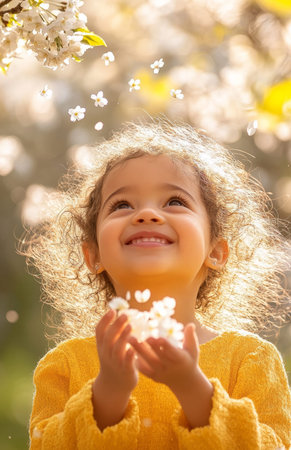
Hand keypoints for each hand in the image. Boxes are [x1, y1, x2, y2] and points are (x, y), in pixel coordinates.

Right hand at [92, 310, 137, 429]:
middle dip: (116, 325)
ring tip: (130, 326)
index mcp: (102, 347)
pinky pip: (127, 362)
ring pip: (117, 349)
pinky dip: (129, 355)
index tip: (112, 310)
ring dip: (123, 337)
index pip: (99, 331)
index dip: (104, 320)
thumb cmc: (114, 361)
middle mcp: (107, 354)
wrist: (114, 385)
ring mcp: (116, 363)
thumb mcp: (108, 347)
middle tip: (125, 315)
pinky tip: (134, 347)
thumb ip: (112, 334)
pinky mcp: (126, 371)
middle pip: (109, 338)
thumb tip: (118, 314)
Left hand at [129, 323, 199, 391]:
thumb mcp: (193, 349)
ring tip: (129, 339)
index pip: (173, 352)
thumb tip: (191, 324)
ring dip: (138, 351)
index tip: (158, 337)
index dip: (165, 346)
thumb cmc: (189, 360)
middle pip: (158, 357)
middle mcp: (170, 368)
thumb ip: (190, 337)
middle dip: (148, 347)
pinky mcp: (154, 377)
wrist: (185, 382)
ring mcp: (161, 374)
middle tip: (140, 335)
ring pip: (148, 362)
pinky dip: (136, 360)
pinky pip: (144, 369)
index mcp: (181, 360)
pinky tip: (128, 349)